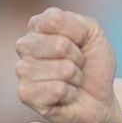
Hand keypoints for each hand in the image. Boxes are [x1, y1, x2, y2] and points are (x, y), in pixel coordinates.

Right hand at [15, 7, 119, 122]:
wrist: (99, 102)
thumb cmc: (93, 66)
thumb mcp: (93, 34)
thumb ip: (75, 22)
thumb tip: (51, 23)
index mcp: (38, 26)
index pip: (55, 20)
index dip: (78, 36)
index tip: (80, 46)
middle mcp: (25, 46)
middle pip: (60, 45)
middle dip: (78, 59)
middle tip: (77, 67)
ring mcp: (22, 70)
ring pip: (62, 69)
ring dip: (75, 78)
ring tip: (71, 82)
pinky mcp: (25, 94)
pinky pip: (56, 90)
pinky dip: (70, 94)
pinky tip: (65, 96)